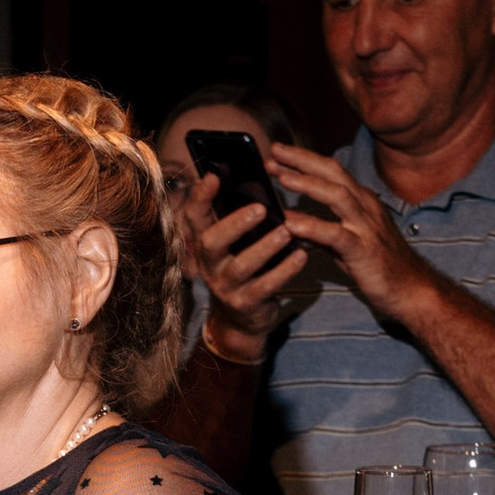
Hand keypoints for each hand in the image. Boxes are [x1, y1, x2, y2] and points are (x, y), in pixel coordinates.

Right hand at [177, 171, 304, 363]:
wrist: (243, 319)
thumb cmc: (243, 268)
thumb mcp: (234, 244)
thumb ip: (236, 218)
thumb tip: (254, 181)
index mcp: (205, 243)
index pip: (194, 217)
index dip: (200, 197)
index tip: (214, 175)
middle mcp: (209, 265)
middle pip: (211, 242)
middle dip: (234, 223)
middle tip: (260, 208)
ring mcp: (225, 287)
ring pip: (241, 266)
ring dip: (264, 248)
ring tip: (286, 231)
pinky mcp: (246, 304)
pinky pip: (265, 287)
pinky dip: (284, 271)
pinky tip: (300, 256)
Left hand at [266, 146, 427, 324]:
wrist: (412, 290)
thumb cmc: (377, 265)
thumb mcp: (343, 243)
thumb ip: (317, 229)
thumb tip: (288, 220)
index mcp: (361, 202)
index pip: (331, 171)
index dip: (304, 160)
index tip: (278, 153)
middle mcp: (365, 207)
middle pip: (334, 173)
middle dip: (303, 160)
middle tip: (275, 151)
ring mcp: (366, 227)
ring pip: (338, 196)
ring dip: (309, 184)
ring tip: (282, 178)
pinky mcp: (364, 251)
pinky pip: (337, 235)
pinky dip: (314, 227)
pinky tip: (291, 225)